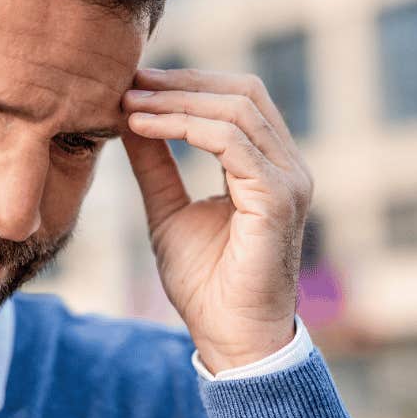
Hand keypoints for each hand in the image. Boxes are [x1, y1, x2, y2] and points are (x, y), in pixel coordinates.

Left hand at [121, 68, 313, 373]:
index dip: (187, 82)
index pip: (237, 99)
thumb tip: (130, 118)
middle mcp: (286, 166)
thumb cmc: (204, 282)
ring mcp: (288, 180)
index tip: (136, 82)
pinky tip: (142, 126)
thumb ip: (155, 164)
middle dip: (181, 81)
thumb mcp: (167, 209)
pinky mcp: (276, 198)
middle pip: (241, 92)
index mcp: (267, 166)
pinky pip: (229, 142)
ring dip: (175, 100)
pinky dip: (181, 126)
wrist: (227, 336)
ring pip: (235, 110)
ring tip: (128, 103)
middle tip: (130, 81)